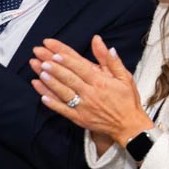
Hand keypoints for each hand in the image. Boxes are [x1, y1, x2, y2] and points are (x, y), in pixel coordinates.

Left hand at [30, 36, 148, 144]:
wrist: (129, 126)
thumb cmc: (127, 99)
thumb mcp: (124, 77)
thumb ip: (111, 60)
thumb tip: (100, 42)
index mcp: (101, 82)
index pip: (81, 68)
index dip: (67, 60)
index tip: (55, 52)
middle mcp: (91, 93)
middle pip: (69, 78)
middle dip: (54, 67)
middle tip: (41, 58)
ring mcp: (84, 107)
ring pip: (64, 93)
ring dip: (50, 83)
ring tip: (39, 72)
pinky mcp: (79, 119)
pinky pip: (63, 110)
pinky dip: (52, 103)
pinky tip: (42, 96)